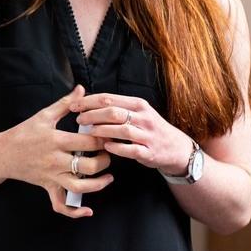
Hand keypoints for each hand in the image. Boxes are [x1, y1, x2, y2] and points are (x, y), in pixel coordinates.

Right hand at [1, 85, 113, 217]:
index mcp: (56, 140)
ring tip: (108, 176)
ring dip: (99, 184)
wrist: (2, 154)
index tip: (110, 135)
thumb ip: (65, 103)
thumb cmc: (23, 133)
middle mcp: (55, 160)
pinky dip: (75, 212)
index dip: (104, 139)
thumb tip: (81, 89)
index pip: (88, 142)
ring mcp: (52, 176)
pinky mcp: (48, 187)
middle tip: (108, 153)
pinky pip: (61, 205)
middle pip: (89, 166)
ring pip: (80, 187)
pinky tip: (88, 210)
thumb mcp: (43, 115)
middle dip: (105, 160)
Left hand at [72, 93, 193, 175]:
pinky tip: (106, 146)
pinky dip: (117, 147)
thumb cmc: (149, 128)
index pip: (109, 99)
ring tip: (89, 132)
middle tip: (79, 119)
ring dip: (102, 130)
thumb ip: (116, 107)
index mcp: (138, 105)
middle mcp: (144, 117)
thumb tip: (87, 103)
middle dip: (92, 115)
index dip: (88, 101)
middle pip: (113, 112)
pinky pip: (131, 149)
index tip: (74, 105)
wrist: (176, 148)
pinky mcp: (149, 152)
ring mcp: (147, 135)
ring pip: (122, 129)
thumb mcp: (138, 112)